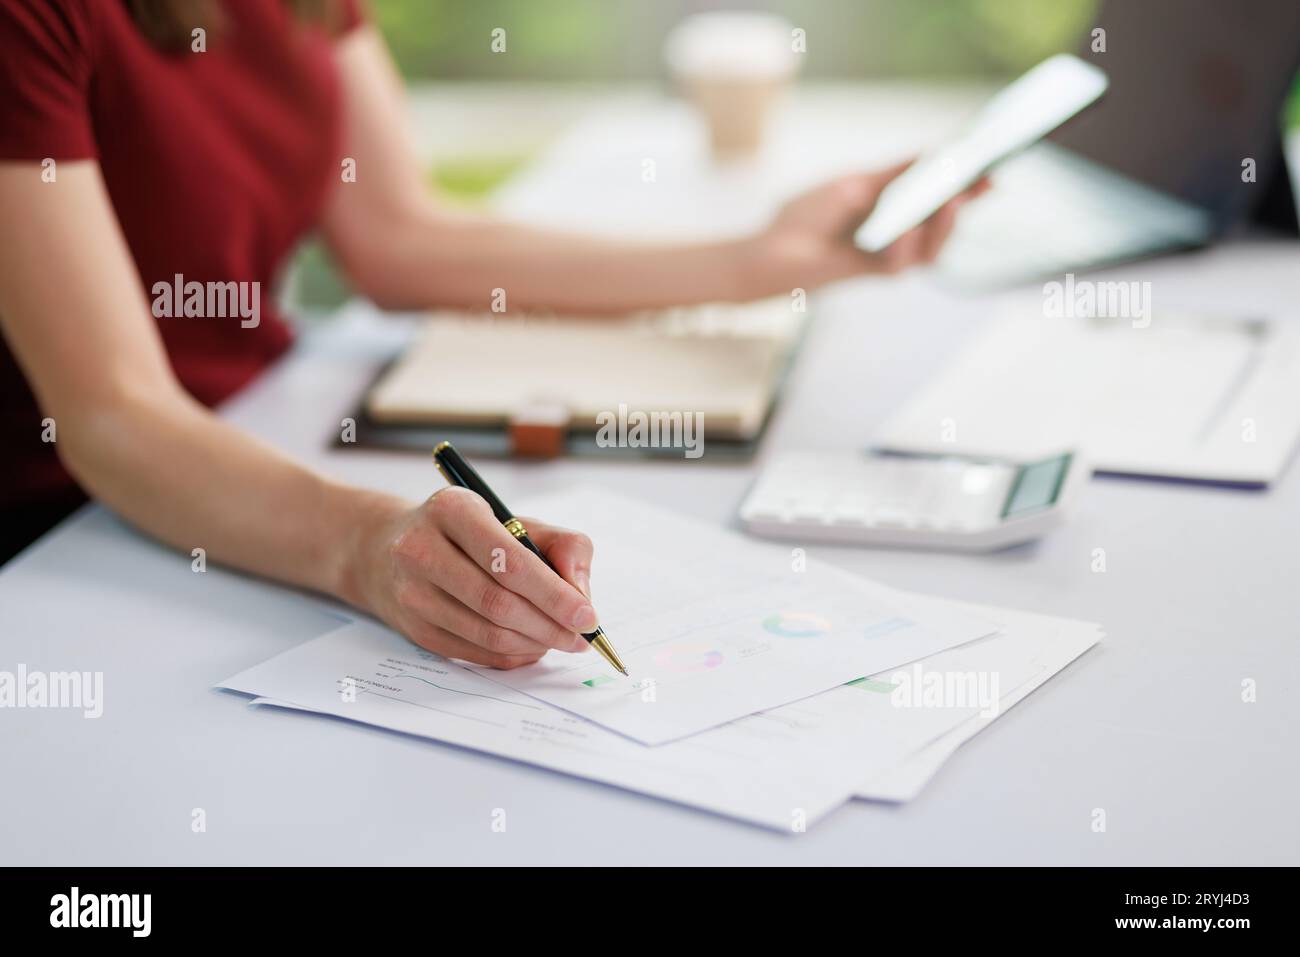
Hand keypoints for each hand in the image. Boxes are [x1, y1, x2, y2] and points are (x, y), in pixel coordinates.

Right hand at [352, 487, 597, 668]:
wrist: (388, 549)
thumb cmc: (469, 534)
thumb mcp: (516, 520)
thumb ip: (562, 546)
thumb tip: (581, 594)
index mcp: (453, 510)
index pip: (510, 562)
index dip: (554, 594)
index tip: (587, 616)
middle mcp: (422, 549)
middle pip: (498, 603)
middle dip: (550, 625)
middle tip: (580, 637)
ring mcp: (412, 592)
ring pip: (487, 633)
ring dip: (534, 643)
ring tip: (560, 639)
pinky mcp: (414, 628)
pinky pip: (474, 652)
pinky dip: (512, 655)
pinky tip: (531, 645)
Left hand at [751, 161, 990, 290]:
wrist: (773, 248)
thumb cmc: (808, 214)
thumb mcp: (856, 184)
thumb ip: (895, 174)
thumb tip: (933, 153)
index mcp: (896, 210)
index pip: (938, 198)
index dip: (965, 186)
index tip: (987, 168)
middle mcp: (899, 235)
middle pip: (942, 224)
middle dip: (964, 204)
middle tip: (980, 185)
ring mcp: (889, 256)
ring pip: (931, 249)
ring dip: (944, 226)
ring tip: (952, 202)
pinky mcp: (872, 273)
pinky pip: (899, 263)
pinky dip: (904, 244)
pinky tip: (906, 229)